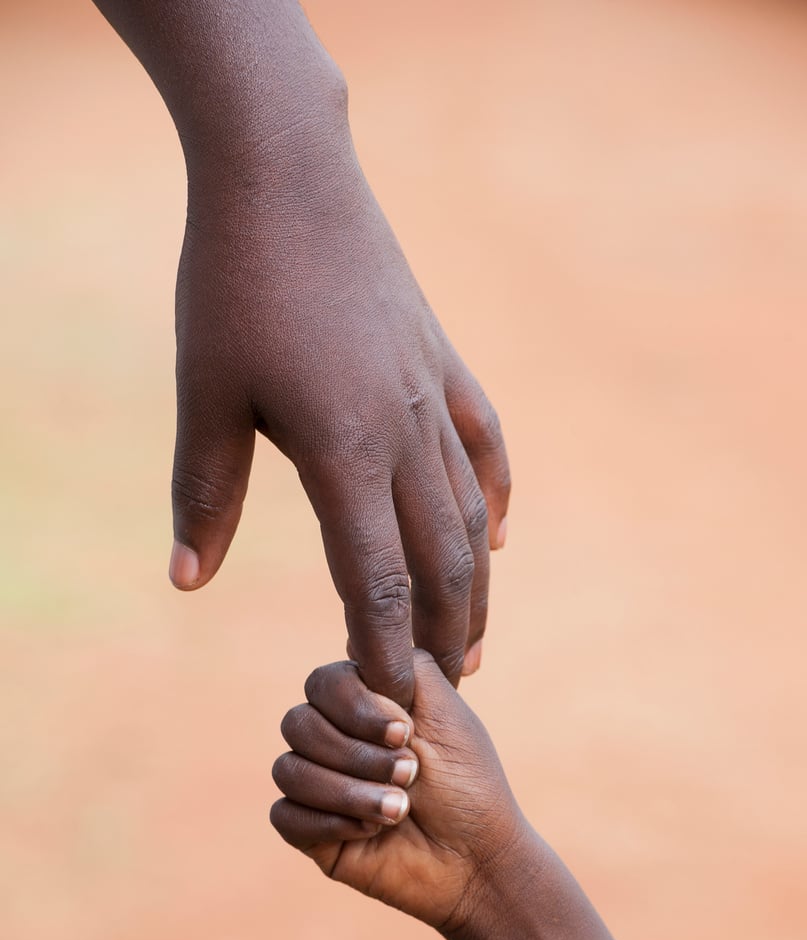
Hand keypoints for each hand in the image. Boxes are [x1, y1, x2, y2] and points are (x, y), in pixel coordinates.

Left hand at [168, 136, 509, 704]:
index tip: (385, 703)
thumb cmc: (234, 282)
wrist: (289, 174)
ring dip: (472, 586)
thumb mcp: (205, 392)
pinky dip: (494, 499)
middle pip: (438, 561)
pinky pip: (487, 446)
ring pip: (470, 514)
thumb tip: (187, 582)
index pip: (372, 578)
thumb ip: (203, 492)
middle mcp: (406, 433)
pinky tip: (496, 536)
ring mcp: (434, 396)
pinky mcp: (444, 362)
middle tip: (435, 692)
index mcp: (344, 451)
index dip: (381, 648)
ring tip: (469, 639)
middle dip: (436, 633)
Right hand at [270, 652, 528, 929]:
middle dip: (357, 754)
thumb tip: (350, 645)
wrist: (478, 860)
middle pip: (297, 724)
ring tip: (400, 810)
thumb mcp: (447, 711)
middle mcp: (334, 739)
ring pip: (288, 770)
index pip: (322, 684)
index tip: (406, 731)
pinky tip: (372, 831)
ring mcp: (319, 785)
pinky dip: (330, 821)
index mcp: (363, 706)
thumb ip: (403, 664)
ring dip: (349, 791)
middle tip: (410, 775)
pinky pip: (284, 815)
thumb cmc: (469, 784)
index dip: (355, 708)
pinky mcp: (311, 832)